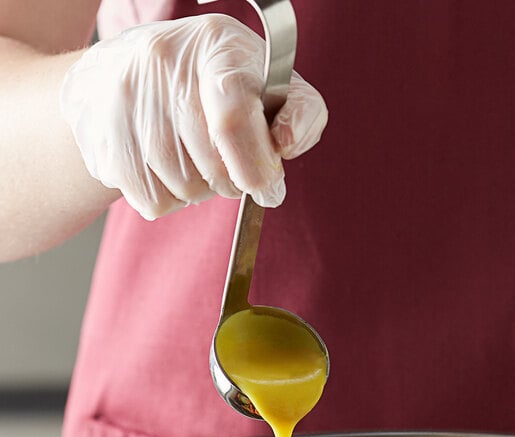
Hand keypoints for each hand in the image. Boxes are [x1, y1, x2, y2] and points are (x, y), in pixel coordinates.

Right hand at [60, 14, 326, 219]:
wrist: (129, 72)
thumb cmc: (217, 84)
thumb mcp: (271, 84)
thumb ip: (300, 114)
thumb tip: (283, 147)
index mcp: (216, 46)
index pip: (232, 119)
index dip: (255, 166)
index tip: (266, 186)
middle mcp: (163, 62)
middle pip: (210, 165)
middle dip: (232, 183)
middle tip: (232, 171)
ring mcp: (124, 97)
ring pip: (181, 187)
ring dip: (200, 191)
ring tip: (197, 163)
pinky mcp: (101, 132)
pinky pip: (150, 199)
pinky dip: (169, 199)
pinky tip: (169, 172)